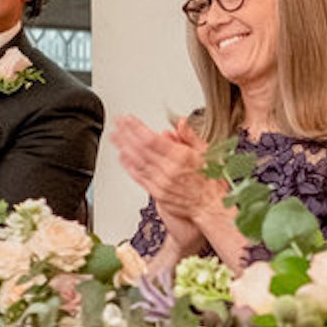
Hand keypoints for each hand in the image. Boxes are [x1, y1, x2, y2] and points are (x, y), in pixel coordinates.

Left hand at [112, 114, 224, 230]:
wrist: (211, 207)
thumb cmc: (211, 181)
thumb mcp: (207, 153)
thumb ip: (191, 137)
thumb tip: (180, 124)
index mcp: (181, 157)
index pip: (152, 139)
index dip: (137, 127)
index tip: (129, 119)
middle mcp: (169, 170)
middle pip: (141, 149)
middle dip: (126, 134)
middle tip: (117, 123)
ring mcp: (161, 182)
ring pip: (137, 162)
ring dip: (123, 148)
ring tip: (114, 137)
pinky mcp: (157, 193)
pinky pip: (139, 177)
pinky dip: (129, 166)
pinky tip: (122, 158)